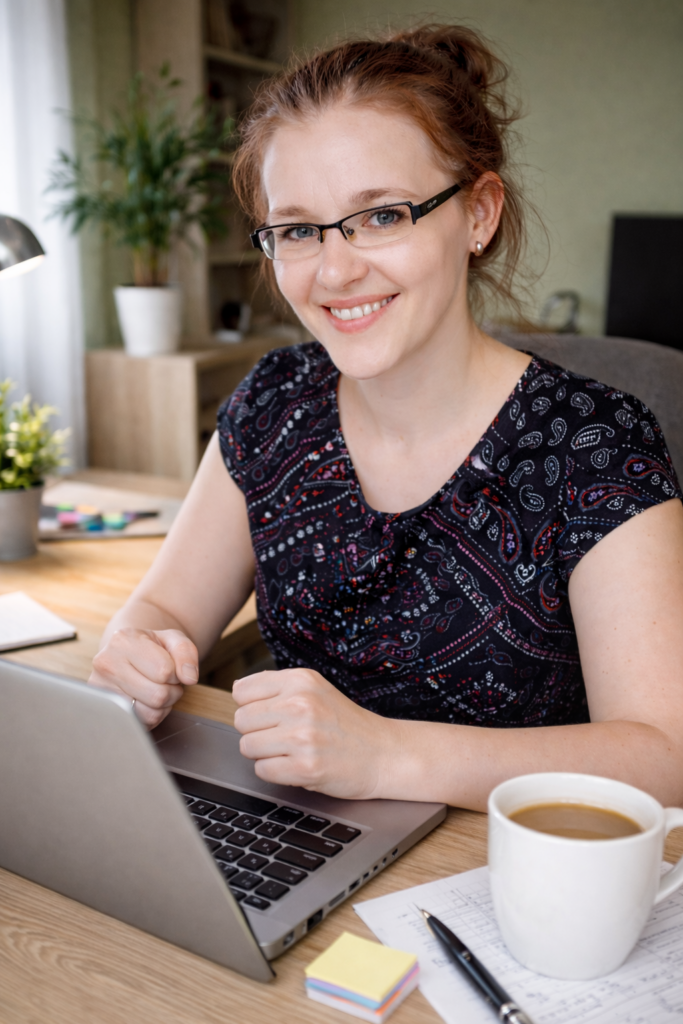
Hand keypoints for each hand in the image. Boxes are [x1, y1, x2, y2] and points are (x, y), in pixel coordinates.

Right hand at [89, 628, 198, 728]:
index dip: (176, 672)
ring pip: (149, 714)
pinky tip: (144, 700)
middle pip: (158, 695)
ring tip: (154, 689)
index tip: (169, 666)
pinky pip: (141, 725)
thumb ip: (186, 652)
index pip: (164, 671)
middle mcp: (106, 664)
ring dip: (162, 705)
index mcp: (123, 640)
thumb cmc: (152, 647)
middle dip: (171, 691)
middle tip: (164, 681)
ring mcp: (102, 690)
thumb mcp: (174, 639)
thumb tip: (189, 677)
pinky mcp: (105, 712)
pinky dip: (150, 716)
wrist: (127, 654)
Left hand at [232, 668, 397, 798]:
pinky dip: (276, 773)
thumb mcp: (316, 689)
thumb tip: (238, 688)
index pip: (241, 691)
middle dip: (257, 732)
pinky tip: (297, 765)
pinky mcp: (305, 767)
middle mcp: (300, 704)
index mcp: (300, 680)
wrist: (384, 753)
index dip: (253, 707)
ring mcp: (302, 736)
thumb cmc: (346, 724)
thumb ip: (277, 686)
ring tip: (292, 751)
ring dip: (265, 754)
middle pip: (240, 720)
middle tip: (284, 736)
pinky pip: (262, 771)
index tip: (273, 715)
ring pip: (247, 746)